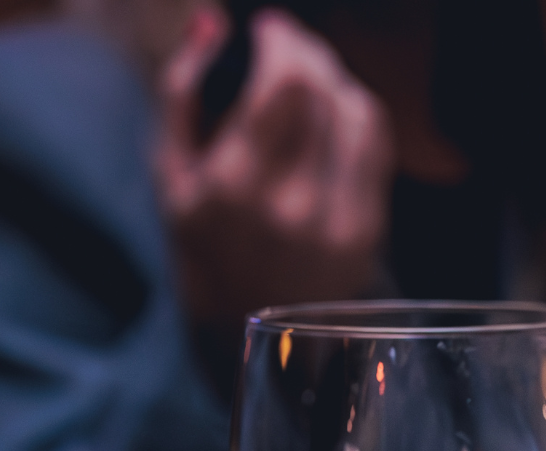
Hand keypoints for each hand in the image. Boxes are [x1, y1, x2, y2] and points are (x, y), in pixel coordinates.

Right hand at [154, 6, 392, 328]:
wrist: (247, 325)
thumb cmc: (202, 240)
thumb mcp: (168, 168)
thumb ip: (182, 86)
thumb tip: (213, 21)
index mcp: (234, 184)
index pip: (286, 84)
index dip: (284, 42)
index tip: (270, 27)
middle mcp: (292, 202)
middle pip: (325, 91)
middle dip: (309, 53)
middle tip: (291, 44)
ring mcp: (338, 220)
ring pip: (358, 114)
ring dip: (337, 79)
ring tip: (313, 74)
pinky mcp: (368, 231)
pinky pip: (377, 149)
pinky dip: (360, 115)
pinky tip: (339, 109)